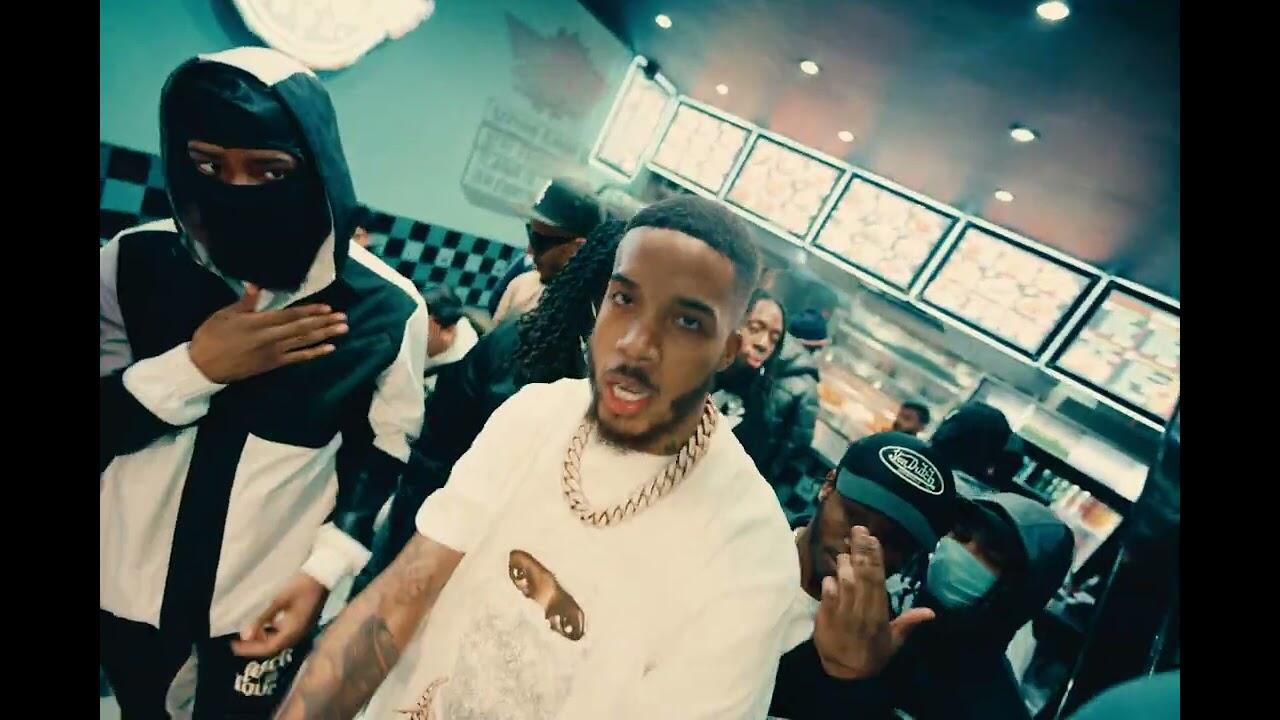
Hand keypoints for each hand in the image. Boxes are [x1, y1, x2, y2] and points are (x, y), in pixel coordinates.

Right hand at [189, 284, 347, 383]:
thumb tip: (257, 284)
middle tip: (344, 318)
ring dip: (325, 335)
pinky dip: (314, 353)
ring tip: (343, 330)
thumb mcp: (225, 314)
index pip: (290, 315)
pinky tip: (329, 349)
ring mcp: (274, 353)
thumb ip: (246, 301)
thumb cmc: (212, 336)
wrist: (203, 367)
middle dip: (324, 322)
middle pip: (302, 328)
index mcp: (259, 322)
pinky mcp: (273, 365)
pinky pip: (298, 358)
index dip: (310, 311)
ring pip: (304, 342)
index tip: (328, 307)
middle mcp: (271, 337)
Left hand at [232, 572, 328, 658]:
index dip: (250, 649)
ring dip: (262, 640)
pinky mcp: (302, 624)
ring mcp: (301, 630)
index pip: (268, 648)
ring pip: (278, 642)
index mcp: (292, 631)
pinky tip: (264, 625)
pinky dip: (271, 633)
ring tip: (247, 634)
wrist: (322, 576)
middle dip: (254, 646)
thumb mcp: (279, 601)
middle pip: (273, 648)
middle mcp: (297, 635)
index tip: (234, 645)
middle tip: (237, 642)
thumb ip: (262, 619)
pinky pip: (283, 635)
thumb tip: (245, 635)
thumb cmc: (300, 586)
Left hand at [812, 526, 934, 679]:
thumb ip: (909, 623)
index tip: (873, 538)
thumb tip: (931, 612)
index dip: (875, 559)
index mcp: (880, 614)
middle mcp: (863, 611)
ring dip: (844, 565)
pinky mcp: (826, 618)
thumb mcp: (894, 642)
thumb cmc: (872, 655)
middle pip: (862, 576)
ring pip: (845, 583)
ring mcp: (843, 614)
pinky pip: (827, 596)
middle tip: (858, 530)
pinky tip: (830, 575)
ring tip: (844, 549)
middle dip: (860, 551)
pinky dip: (829, 583)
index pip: (878, 581)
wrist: (847, 675)